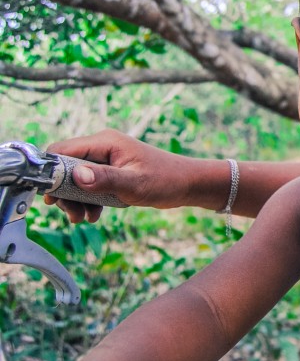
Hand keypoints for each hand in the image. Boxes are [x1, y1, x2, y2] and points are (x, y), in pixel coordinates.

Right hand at [45, 130, 195, 222]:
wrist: (188, 184)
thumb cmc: (166, 181)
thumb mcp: (134, 183)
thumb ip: (105, 179)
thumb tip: (76, 175)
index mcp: (105, 142)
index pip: (62, 150)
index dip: (51, 173)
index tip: (52, 197)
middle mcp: (103, 146)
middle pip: (66, 166)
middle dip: (65, 192)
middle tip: (70, 214)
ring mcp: (107, 159)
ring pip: (76, 178)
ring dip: (75, 199)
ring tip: (82, 219)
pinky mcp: (111, 171)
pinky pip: (90, 184)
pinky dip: (88, 200)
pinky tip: (94, 215)